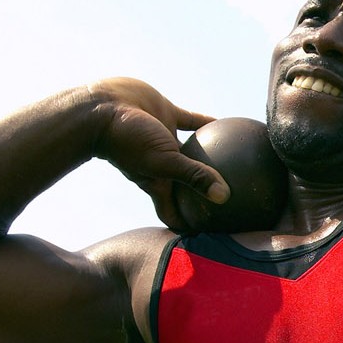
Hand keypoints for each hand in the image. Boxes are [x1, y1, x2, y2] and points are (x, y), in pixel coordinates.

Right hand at [87, 77, 229, 229]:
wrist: (102, 106)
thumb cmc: (128, 140)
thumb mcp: (164, 162)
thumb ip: (194, 177)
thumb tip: (224, 198)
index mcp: (158, 183)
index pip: (174, 214)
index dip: (189, 226)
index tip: (210, 236)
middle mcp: (162, 165)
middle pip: (187, 186)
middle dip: (205, 194)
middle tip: (234, 201)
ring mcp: (164, 140)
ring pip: (193, 152)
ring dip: (211, 157)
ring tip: (240, 162)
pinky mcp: (165, 116)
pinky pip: (193, 122)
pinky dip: (208, 123)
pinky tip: (229, 123)